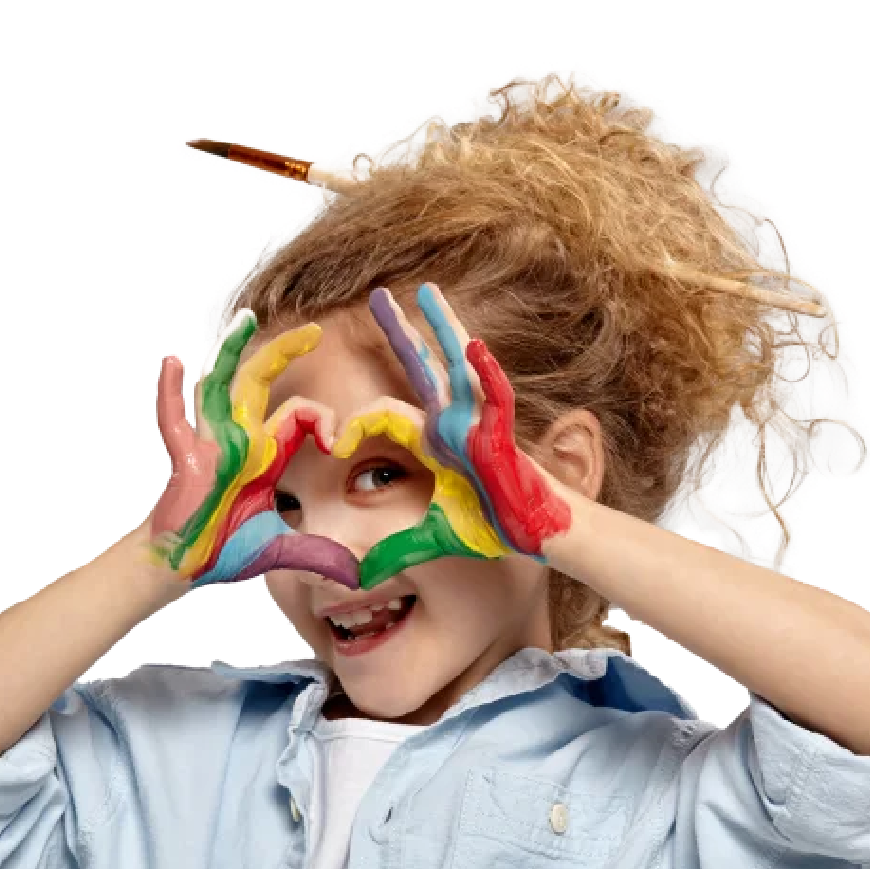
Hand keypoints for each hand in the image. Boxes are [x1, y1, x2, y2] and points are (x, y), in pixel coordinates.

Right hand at [150, 311, 359, 589]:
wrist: (184, 567)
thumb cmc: (224, 549)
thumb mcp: (282, 550)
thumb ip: (318, 554)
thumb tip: (358, 576)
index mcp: (264, 453)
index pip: (299, 415)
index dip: (321, 418)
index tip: (338, 443)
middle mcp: (237, 439)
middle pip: (259, 381)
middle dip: (284, 352)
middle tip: (314, 329)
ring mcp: (207, 444)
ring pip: (217, 385)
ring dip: (230, 351)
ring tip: (246, 320)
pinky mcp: (184, 459)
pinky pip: (172, 419)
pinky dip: (169, 390)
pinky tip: (172, 360)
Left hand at [335, 284, 572, 588]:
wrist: (537, 532)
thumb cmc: (494, 527)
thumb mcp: (434, 538)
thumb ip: (398, 552)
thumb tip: (361, 576)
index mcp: (434, 439)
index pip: (385, 414)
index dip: (356, 424)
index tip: (332, 438)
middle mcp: (454, 421)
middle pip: (422, 366)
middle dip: (400, 331)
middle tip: (378, 296)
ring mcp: (480, 421)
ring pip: (458, 364)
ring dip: (443, 327)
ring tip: (427, 292)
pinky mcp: (505, 432)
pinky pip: (495, 396)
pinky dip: (485, 372)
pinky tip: (473, 347)